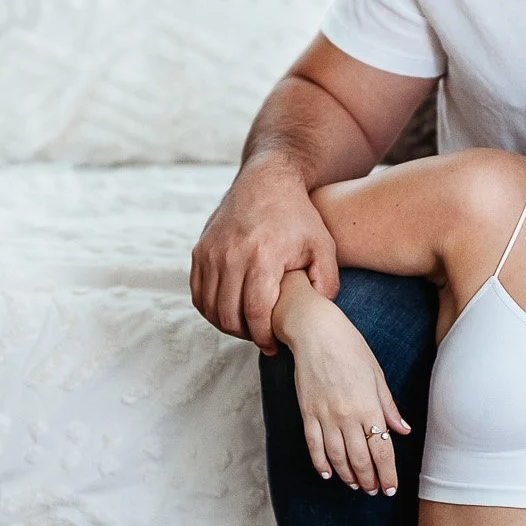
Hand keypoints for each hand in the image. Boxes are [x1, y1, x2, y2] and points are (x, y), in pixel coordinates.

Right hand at [192, 160, 339, 352]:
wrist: (267, 180)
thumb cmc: (299, 216)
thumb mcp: (324, 246)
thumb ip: (327, 282)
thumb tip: (317, 311)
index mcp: (262, 256)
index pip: (255, 312)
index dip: (263, 336)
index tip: (273, 345)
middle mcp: (231, 255)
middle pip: (229, 315)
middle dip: (246, 335)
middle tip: (261, 338)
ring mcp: (211, 252)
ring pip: (210, 307)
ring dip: (226, 324)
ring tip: (247, 327)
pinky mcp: (200, 250)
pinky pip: (198, 293)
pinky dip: (210, 309)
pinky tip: (229, 311)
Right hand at [274, 283, 409, 493]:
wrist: (316, 333)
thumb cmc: (351, 348)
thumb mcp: (377, 375)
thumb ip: (388, 406)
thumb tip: (402, 430)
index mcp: (369, 406)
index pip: (382, 449)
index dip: (387, 473)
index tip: (390, 487)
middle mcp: (347, 416)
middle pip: (361, 459)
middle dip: (370, 480)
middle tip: (374, 491)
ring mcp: (325, 416)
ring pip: (337, 457)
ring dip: (348, 476)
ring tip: (356, 486)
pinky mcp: (307, 413)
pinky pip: (314, 446)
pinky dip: (321, 463)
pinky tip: (328, 474)